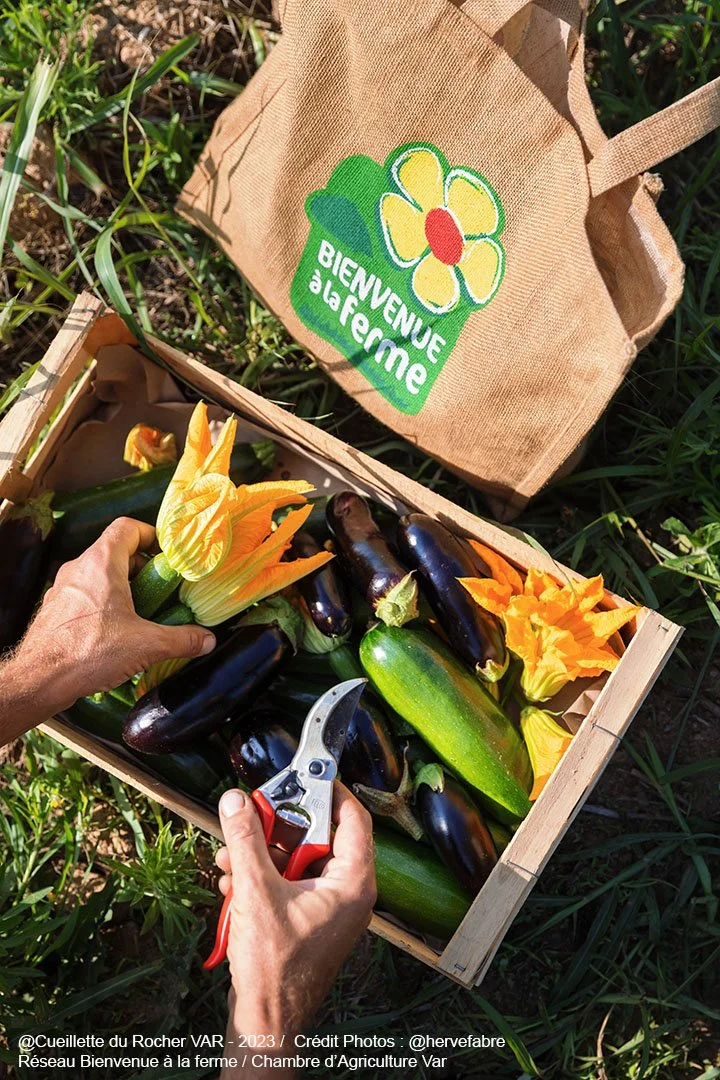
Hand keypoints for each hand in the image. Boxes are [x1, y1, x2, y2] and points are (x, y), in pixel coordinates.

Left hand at [0, 517, 215, 742]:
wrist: (40, 680)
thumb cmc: (89, 651)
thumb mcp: (145, 645)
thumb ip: (180, 639)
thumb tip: (207, 640)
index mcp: (101, 563)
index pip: (127, 527)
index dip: (151, 534)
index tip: (168, 554)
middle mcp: (79, 568)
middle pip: (116, 552)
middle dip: (142, 567)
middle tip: (162, 589)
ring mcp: (64, 589)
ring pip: (99, 575)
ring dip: (123, 587)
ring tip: (143, 613)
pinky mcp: (56, 610)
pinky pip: (86, 596)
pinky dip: (104, 604)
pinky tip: (116, 632)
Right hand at [215, 784, 375, 1078]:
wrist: (265, 1020)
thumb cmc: (275, 969)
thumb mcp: (256, 893)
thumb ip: (246, 841)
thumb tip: (237, 801)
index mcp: (352, 882)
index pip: (353, 818)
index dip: (330, 791)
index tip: (306, 774)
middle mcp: (346, 891)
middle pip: (317, 835)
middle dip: (277, 828)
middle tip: (252, 817)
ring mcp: (326, 906)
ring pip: (296, 859)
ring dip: (260, 854)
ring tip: (230, 858)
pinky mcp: (306, 918)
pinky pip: (286, 881)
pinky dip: (260, 877)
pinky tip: (233, 884)